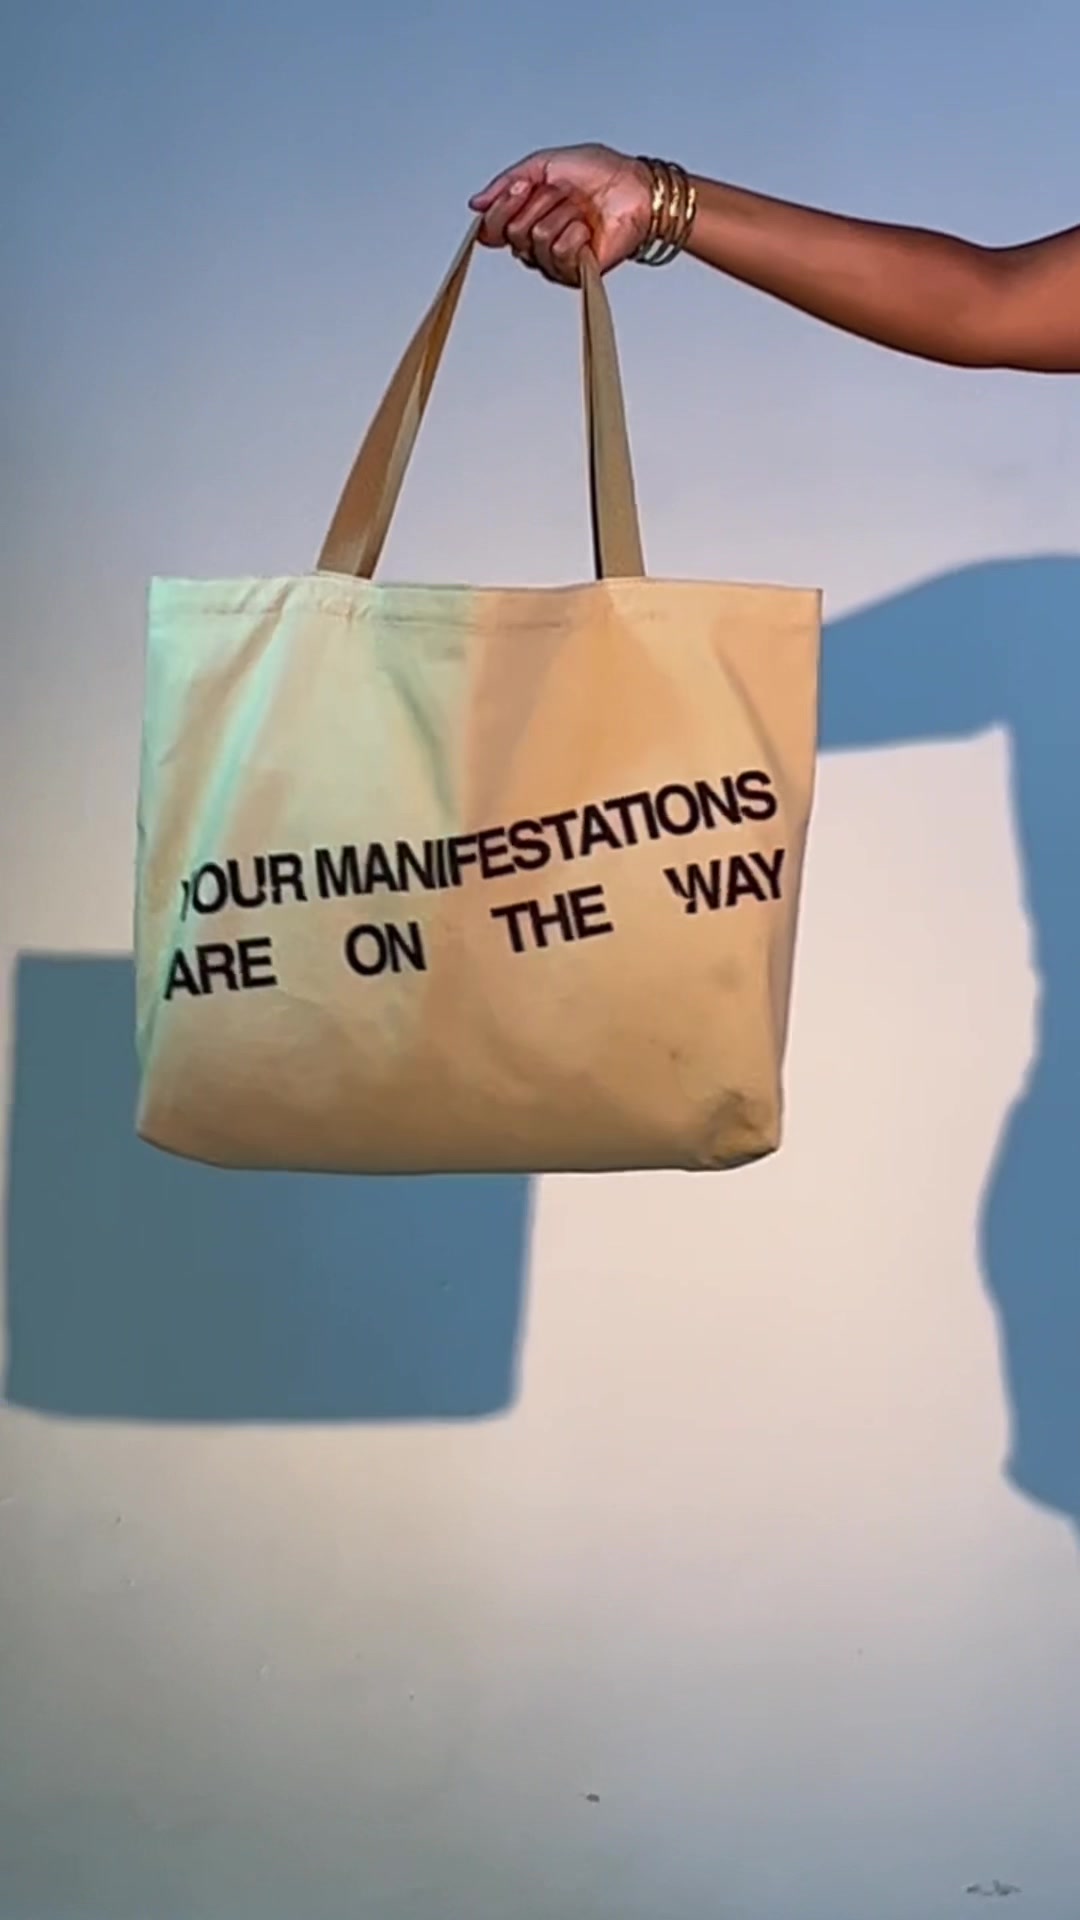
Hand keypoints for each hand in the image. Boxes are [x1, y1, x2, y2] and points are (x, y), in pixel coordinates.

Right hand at [469, 144, 652, 284]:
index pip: (490, 229)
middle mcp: (536, 243)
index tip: (522, 186)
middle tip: (563, 195)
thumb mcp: (544, 164)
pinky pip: (559, 254)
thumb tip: (475, 204)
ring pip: (536, 240)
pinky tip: (588, 228)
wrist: (636, 187)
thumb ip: (507, 183)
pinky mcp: (575, 273)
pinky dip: (575, 234)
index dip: (502, 208)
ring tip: (581, 210)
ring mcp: (555, 261)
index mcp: (526, 217)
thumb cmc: (600, 174)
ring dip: (561, 215)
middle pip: (513, 233)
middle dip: (540, 205)